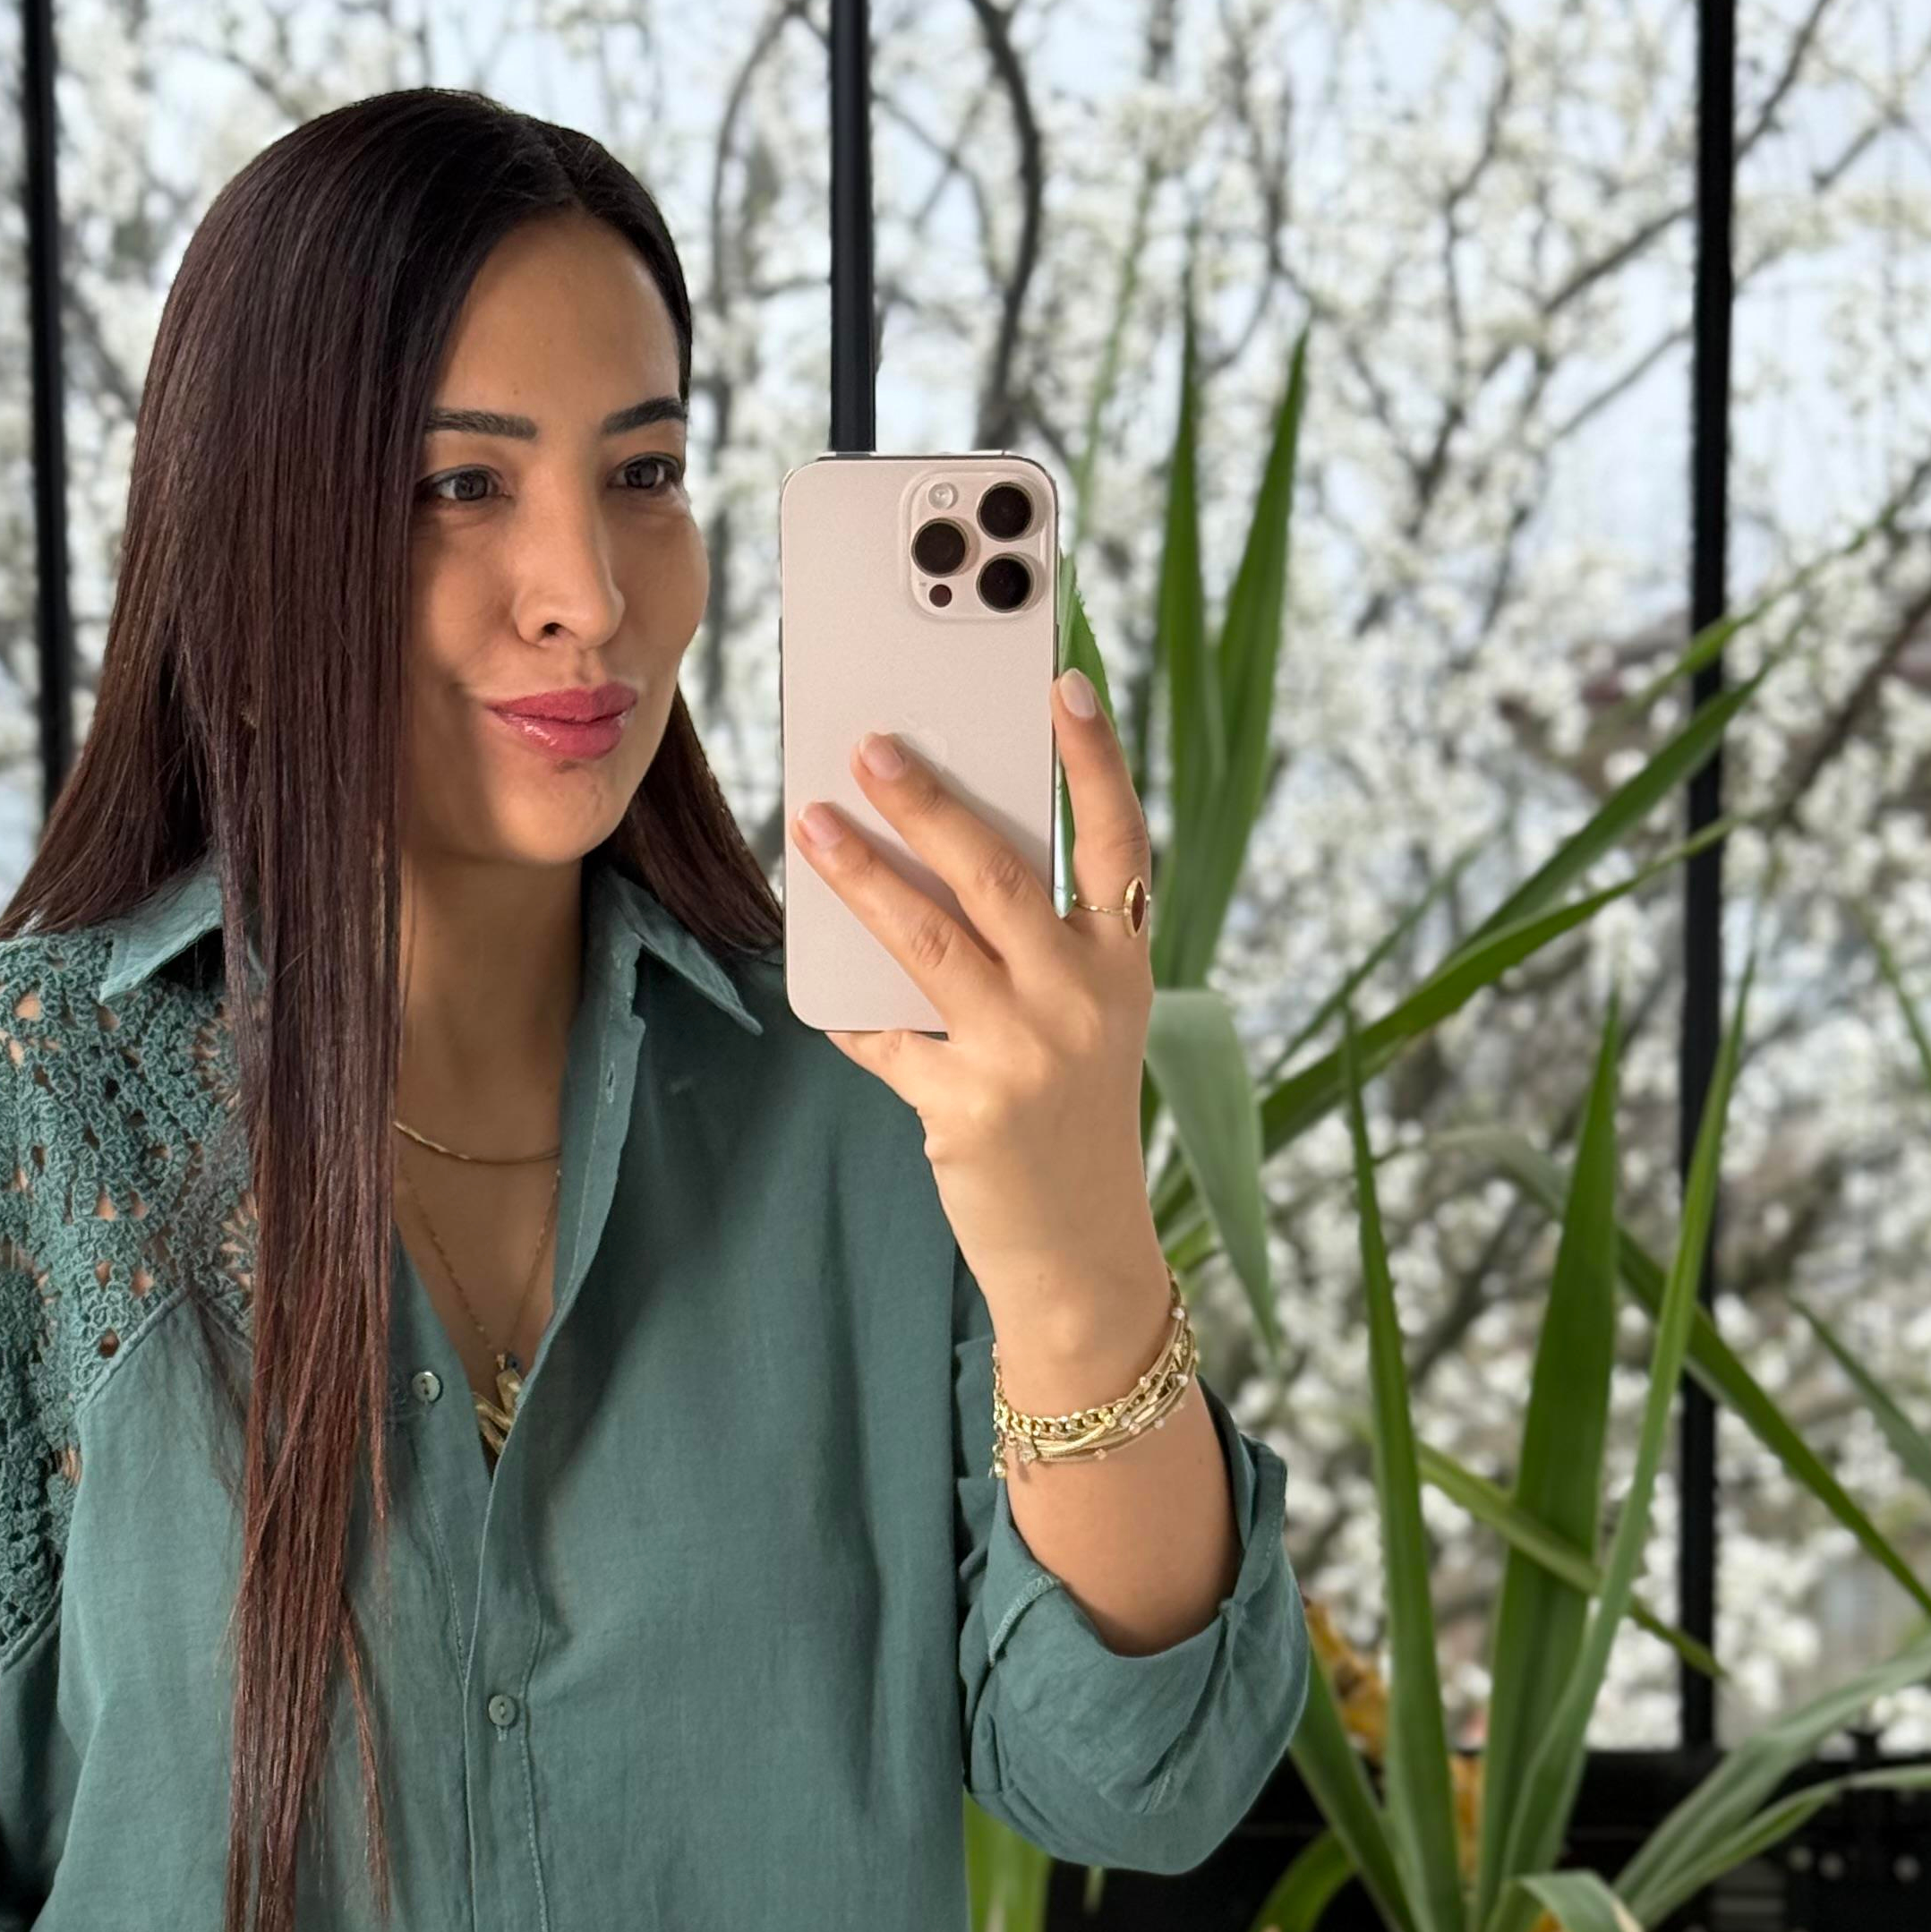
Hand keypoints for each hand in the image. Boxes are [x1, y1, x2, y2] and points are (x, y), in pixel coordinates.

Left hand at [788, 667, 1164, 1350]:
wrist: (1082, 1250)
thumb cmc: (1070, 1115)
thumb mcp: (1085, 1020)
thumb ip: (1032, 944)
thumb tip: (929, 852)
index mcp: (1123, 963)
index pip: (1117, 840)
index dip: (1094, 759)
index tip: (1061, 681)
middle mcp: (1084, 1000)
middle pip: (999, 873)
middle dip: (927, 799)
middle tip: (868, 743)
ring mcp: (1025, 1056)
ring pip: (928, 940)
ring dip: (861, 875)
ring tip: (813, 822)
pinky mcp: (965, 1109)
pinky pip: (882, 1036)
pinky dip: (841, 1002)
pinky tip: (807, 962)